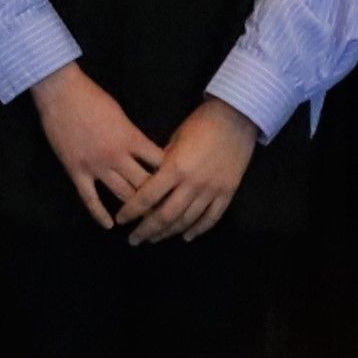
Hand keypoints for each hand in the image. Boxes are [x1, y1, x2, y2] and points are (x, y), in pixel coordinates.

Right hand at [29, 65, 171, 229]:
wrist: (61, 93)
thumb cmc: (92, 97)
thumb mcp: (121, 113)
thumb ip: (133, 135)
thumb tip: (145, 151)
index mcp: (131, 139)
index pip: (159, 163)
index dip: (171, 175)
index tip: (178, 186)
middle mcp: (117, 156)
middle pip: (144, 185)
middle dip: (158, 199)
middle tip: (168, 212)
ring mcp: (96, 166)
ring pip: (121, 195)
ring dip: (134, 210)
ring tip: (144, 222)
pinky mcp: (77, 171)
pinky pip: (90, 198)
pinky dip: (100, 214)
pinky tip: (109, 225)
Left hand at [123, 102, 261, 243]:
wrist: (237, 117)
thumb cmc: (201, 123)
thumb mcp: (175, 139)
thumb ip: (162, 163)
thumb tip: (149, 181)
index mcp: (175, 168)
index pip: (147, 197)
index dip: (132, 211)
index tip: (121, 220)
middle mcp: (192, 184)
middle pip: (165, 216)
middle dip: (147, 230)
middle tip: (134, 239)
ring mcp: (212, 190)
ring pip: (187, 221)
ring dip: (168, 233)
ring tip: (154, 238)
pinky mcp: (228, 193)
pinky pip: (211, 218)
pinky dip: (198, 229)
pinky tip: (186, 236)